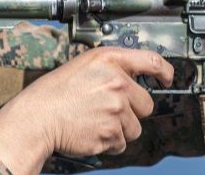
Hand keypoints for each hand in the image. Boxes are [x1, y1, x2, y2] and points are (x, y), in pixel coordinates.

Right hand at [0, 47, 173, 174]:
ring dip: (120, 129)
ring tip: (96, 121)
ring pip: (135, 128)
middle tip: (109, 110)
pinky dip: (109, 142)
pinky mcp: (111, 134)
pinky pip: (122, 144)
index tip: (168, 79)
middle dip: (132, 110)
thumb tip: (135, 76)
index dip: (165, 72)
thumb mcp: (84, 65)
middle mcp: (117, 83)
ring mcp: (116, 110)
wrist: (36, 118)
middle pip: (147, 104)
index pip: (153, 61)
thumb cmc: (55, 92)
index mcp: (111, 60)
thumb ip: (113, 67)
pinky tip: (91, 131)